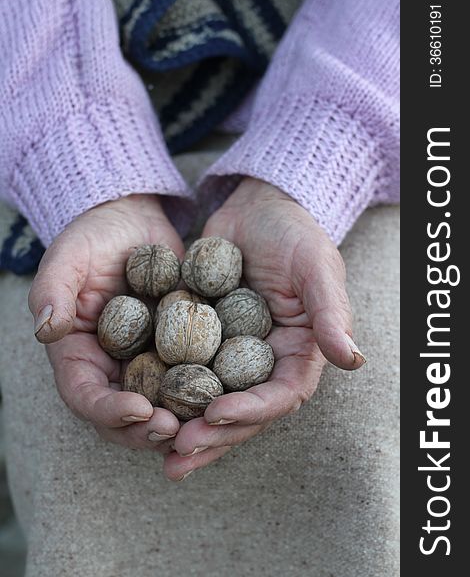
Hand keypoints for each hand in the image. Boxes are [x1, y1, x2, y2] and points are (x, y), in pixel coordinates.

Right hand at [29, 195, 181, 450]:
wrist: (134, 221)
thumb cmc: (94, 237)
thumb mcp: (68, 257)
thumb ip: (52, 291)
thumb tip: (45, 330)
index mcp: (78, 353)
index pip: (85, 395)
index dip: (108, 410)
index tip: (139, 410)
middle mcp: (111, 367)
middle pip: (123, 416)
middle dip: (147, 430)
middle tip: (176, 430)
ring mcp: (146, 361)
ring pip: (160, 406)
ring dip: (179, 421)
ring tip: (204, 422)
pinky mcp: (177, 350)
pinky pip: (190, 377)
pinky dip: (205, 392)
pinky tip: (229, 396)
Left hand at [164, 178, 364, 480]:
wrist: (256, 207)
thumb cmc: (294, 234)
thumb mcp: (316, 267)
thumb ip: (330, 313)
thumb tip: (353, 359)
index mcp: (297, 353)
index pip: (281, 395)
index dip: (252, 411)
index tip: (216, 415)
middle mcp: (264, 362)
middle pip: (241, 410)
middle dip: (212, 436)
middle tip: (177, 455)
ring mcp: (230, 354)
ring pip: (209, 399)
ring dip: (185, 427)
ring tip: (157, 451)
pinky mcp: (200, 340)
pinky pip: (181, 370)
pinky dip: (163, 391)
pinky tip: (137, 407)